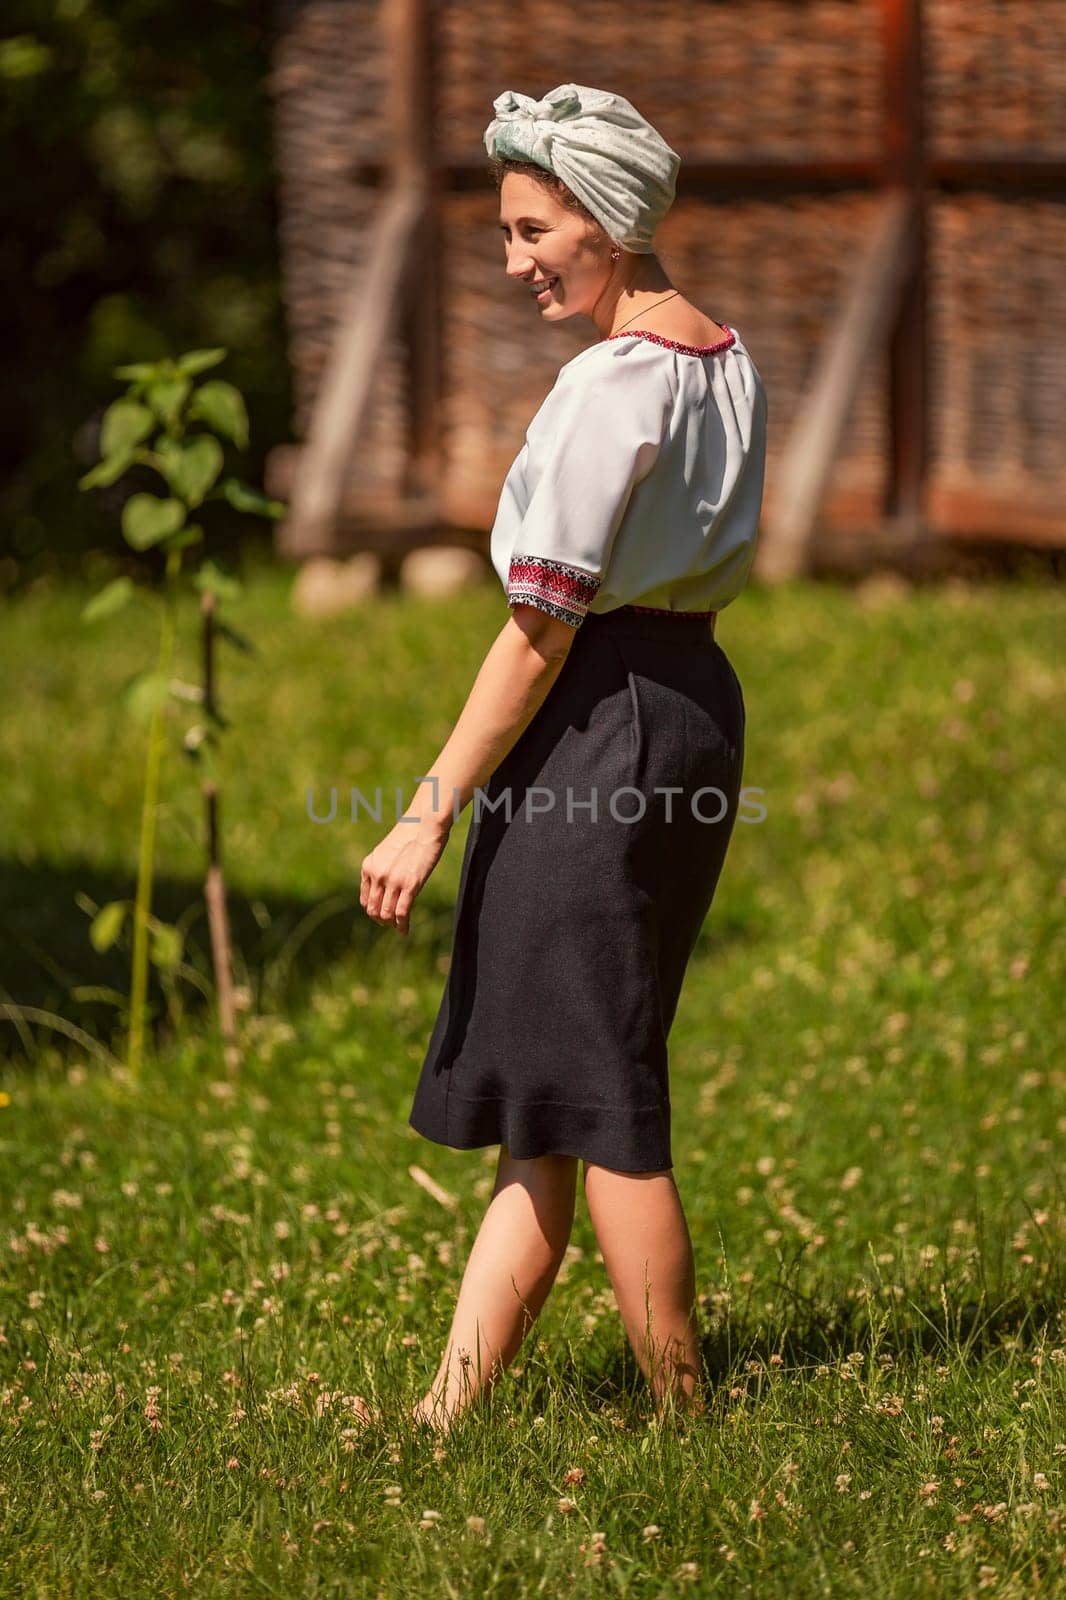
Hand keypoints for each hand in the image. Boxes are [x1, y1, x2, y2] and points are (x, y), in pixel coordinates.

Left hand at [359, 818, 450, 935]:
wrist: (424, 823)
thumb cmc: (410, 834)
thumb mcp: (386, 851)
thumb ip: (381, 868)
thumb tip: (385, 883)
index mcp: (369, 867)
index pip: (365, 899)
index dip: (373, 910)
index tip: (382, 914)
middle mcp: (376, 876)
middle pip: (373, 910)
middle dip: (381, 920)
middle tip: (390, 923)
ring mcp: (392, 881)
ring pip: (386, 914)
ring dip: (391, 924)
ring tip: (398, 927)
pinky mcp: (410, 885)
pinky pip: (401, 913)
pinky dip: (402, 926)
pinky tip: (404, 931)